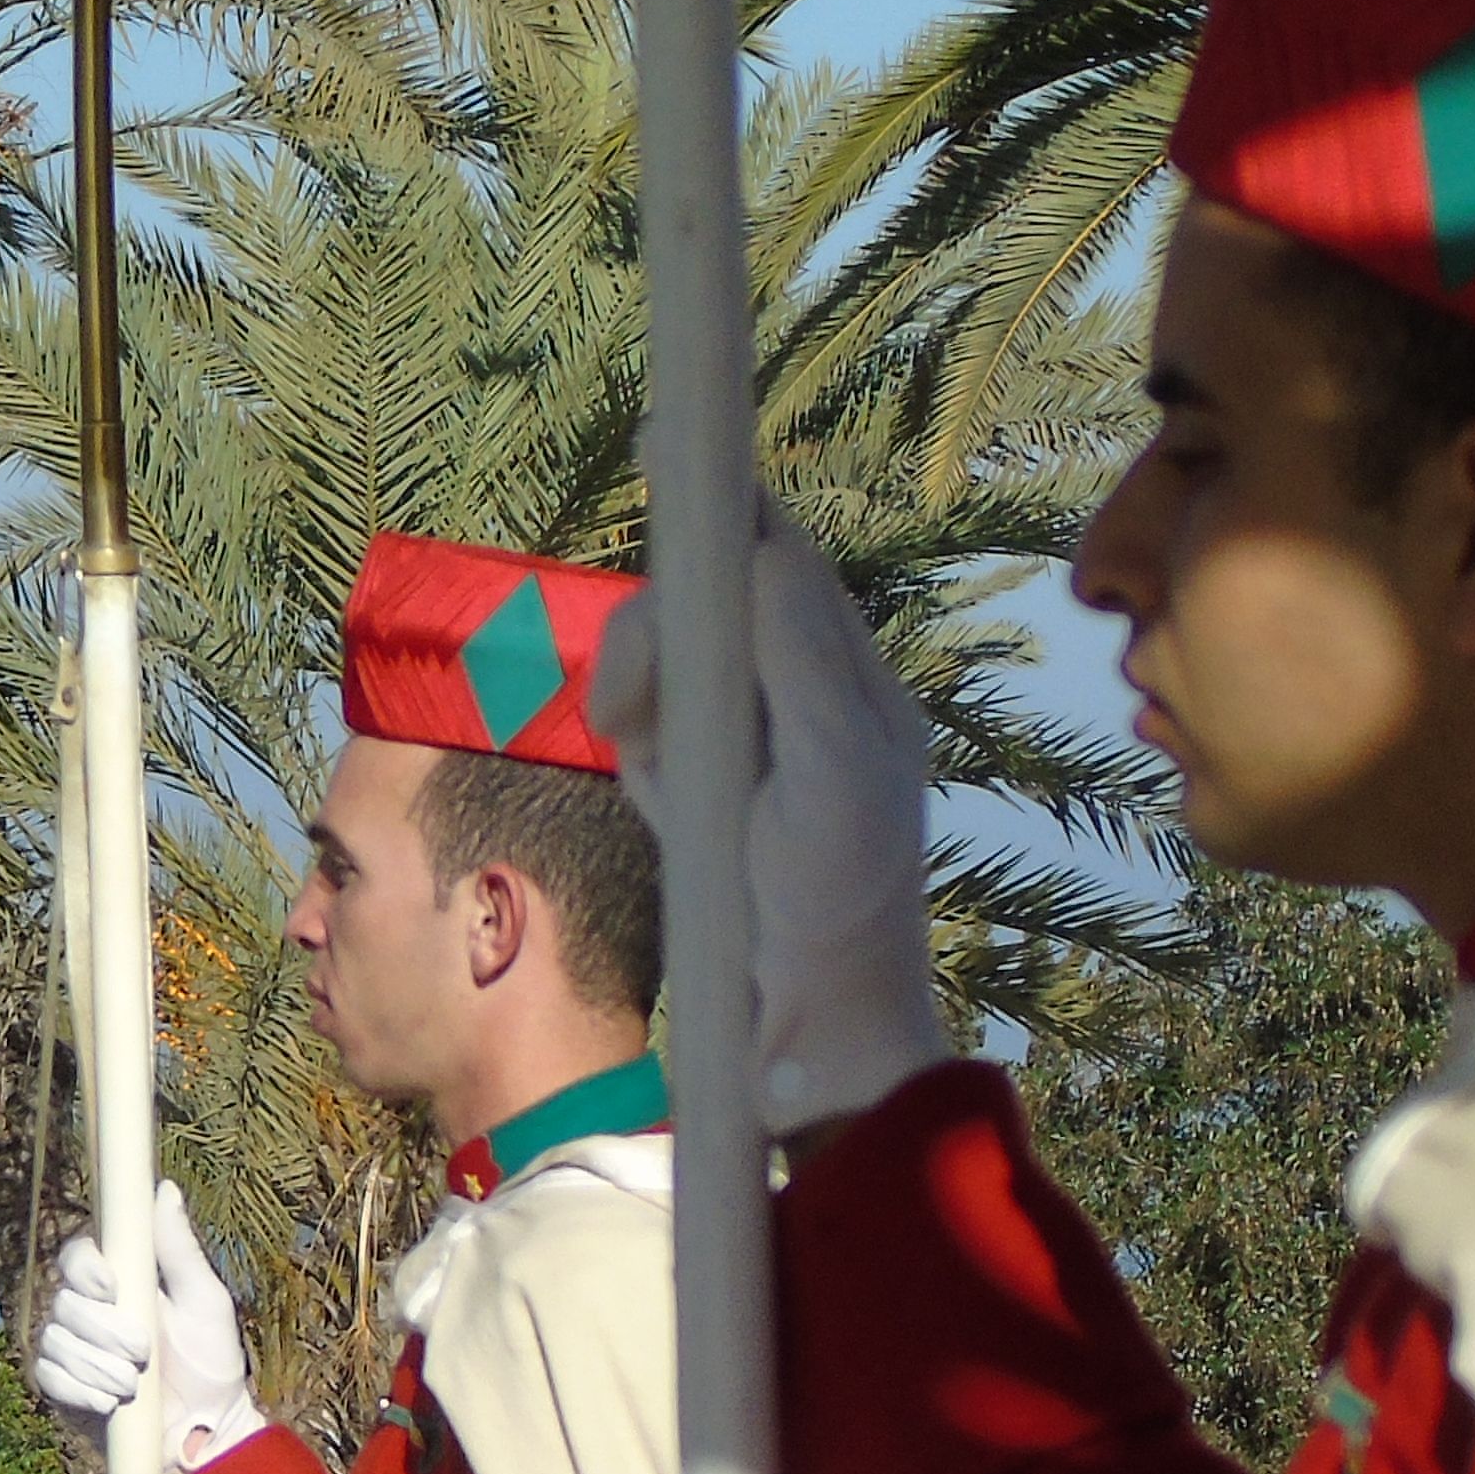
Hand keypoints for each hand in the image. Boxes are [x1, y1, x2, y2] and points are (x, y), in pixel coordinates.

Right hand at [25, 1184, 265, 1473]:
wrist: (205, 1433)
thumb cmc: (212, 1364)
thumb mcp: (204, 1302)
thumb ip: (179, 1249)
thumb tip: (162, 1187)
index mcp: (122, 1282)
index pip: (78, 1255)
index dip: (86, 1268)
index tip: (112, 1289)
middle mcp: (89, 1311)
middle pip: (64, 1300)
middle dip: (103, 1331)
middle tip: (143, 1354)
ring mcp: (72, 1351)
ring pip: (55, 1340)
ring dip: (96, 1365)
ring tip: (133, 1386)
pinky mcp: (62, 1389)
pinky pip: (46, 1377)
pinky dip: (78, 1389)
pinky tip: (109, 1403)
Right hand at [584, 506, 953, 1142]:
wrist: (807, 1031)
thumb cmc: (840, 905)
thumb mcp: (834, 771)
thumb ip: (801, 658)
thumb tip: (761, 554)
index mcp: (844, 677)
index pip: (779, 557)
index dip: (727, 501)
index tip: (673, 442)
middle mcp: (793, 695)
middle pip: (702, 600)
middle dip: (657, 632)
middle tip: (631, 709)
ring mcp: (737, 742)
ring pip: (661, 657)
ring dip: (635, 686)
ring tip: (637, 751)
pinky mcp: (689, 789)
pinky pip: (643, 723)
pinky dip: (631, 734)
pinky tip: (645, 778)